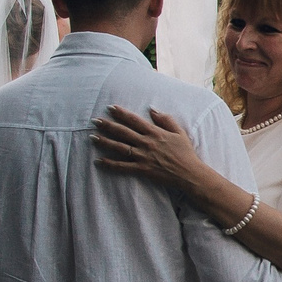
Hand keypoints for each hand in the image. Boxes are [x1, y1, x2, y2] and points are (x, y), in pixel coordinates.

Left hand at [92, 106, 211, 195]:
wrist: (189, 173)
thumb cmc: (186, 153)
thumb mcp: (179, 132)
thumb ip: (166, 120)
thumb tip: (152, 109)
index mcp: (155, 133)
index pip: (134, 120)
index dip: (121, 113)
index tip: (110, 108)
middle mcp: (146, 143)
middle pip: (123, 132)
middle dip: (108, 125)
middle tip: (95, 120)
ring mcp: (143, 156)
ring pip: (119, 147)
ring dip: (105, 142)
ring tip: (92, 137)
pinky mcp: (142, 169)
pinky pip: (122, 166)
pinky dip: (110, 164)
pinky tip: (99, 161)